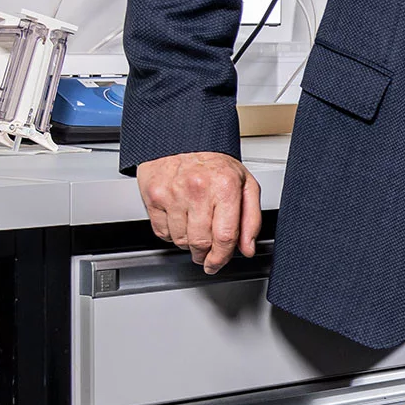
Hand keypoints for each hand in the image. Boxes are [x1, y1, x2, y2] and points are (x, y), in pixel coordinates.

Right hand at [136, 151, 262, 274]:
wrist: (182, 140)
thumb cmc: (215, 164)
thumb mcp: (245, 185)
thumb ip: (251, 219)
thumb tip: (247, 248)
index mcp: (224, 187)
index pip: (225, 237)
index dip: (222, 258)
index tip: (218, 264)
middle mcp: (197, 189)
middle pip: (201, 243)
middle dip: (205, 255)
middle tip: (207, 254)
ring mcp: (173, 193)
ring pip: (180, 241)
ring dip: (189, 245)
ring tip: (195, 230)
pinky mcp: (154, 196)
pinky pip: (162, 232)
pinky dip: (171, 234)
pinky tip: (180, 221)